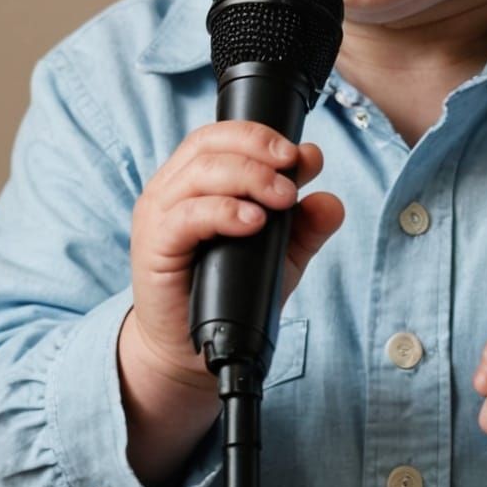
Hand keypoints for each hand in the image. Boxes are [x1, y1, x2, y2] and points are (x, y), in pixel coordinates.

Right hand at [126, 121, 343, 389]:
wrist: (189, 351)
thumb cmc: (229, 293)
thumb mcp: (278, 256)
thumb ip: (305, 227)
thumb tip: (332, 201)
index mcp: (195, 180)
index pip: (222, 135)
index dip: (262, 136)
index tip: (303, 156)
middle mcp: (172, 189)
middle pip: (209, 144)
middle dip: (258, 149)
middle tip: (294, 172)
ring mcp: (159, 216)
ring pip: (199, 172)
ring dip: (248, 177)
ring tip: (282, 199)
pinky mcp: (154, 246)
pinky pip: (185, 215)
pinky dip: (223, 211)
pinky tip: (252, 222)